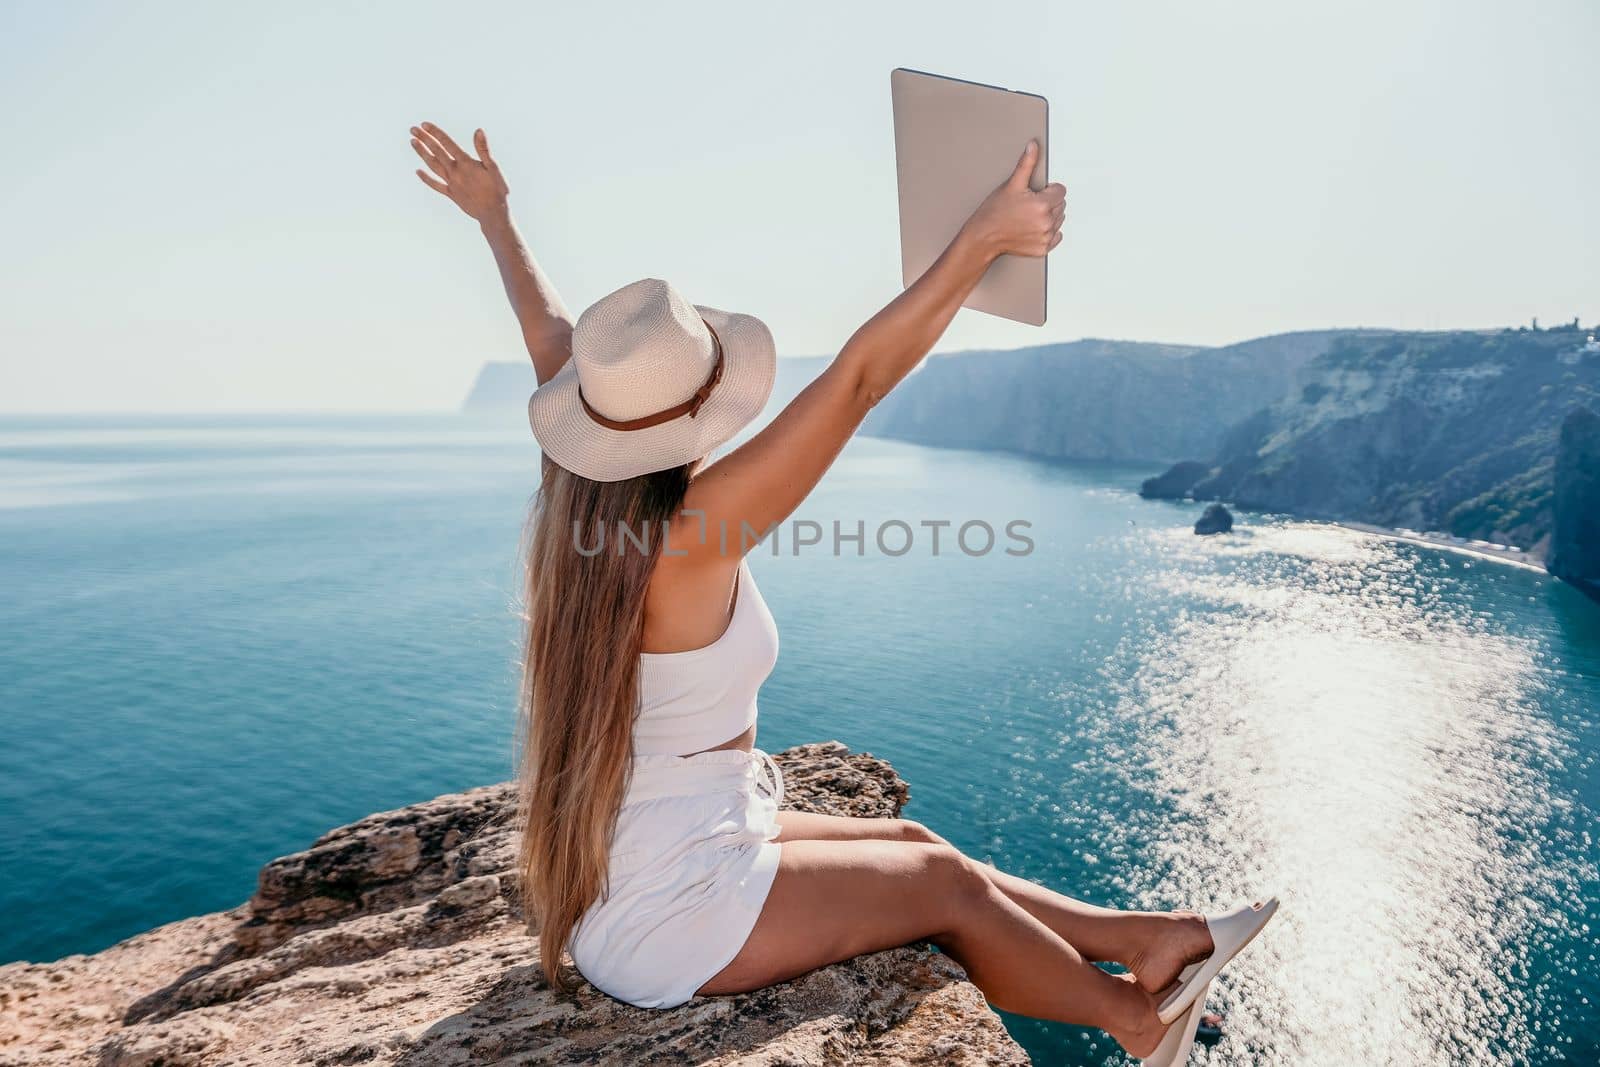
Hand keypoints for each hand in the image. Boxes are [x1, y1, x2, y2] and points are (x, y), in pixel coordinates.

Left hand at [410, 122, 508, 223]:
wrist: (492, 214)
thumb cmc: (496, 190)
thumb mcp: (493, 168)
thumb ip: (483, 149)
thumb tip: (478, 131)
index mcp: (466, 164)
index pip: (447, 143)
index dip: (435, 133)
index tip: (424, 124)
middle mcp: (455, 172)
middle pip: (436, 152)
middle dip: (424, 139)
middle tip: (413, 129)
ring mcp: (451, 183)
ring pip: (433, 165)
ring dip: (422, 153)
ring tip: (413, 142)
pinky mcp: (451, 194)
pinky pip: (436, 185)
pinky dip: (426, 178)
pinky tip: (418, 171)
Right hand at [960, 141, 1065, 258]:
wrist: (983, 237)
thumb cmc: (994, 212)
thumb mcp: (1011, 184)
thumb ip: (1026, 163)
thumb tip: (1033, 146)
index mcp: (1042, 205)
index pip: (1061, 191)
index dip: (1048, 190)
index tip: (1035, 194)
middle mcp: (1046, 222)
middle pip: (1061, 205)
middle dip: (1049, 203)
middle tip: (1029, 205)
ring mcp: (1045, 237)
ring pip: (1059, 220)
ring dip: (1049, 217)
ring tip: (1029, 216)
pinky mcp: (1043, 248)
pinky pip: (1056, 236)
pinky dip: (1048, 232)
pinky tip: (1032, 228)